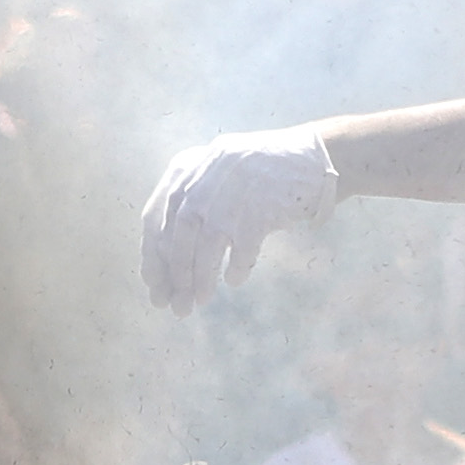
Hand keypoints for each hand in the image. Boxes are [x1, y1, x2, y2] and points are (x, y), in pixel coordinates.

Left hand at [139, 127, 339, 309]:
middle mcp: (203, 178)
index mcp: (185, 169)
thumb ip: (188, 202)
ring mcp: (232, 193)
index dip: (151, 259)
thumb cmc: (260, 174)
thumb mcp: (216, 174)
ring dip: (200, 280)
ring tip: (200, 301)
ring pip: (204, 247)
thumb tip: (164, 263)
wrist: (313, 158)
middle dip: (173, 278)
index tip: (155, 287)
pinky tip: (235, 280)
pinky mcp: (261, 208)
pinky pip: (241, 250)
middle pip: (175, 238)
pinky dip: (236, 269)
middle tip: (175, 306)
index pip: (153, 220)